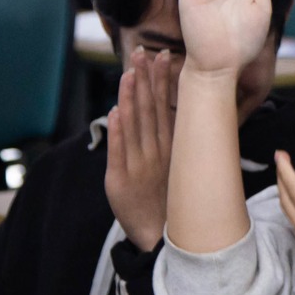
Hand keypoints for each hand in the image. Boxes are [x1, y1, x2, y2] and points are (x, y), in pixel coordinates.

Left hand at [105, 50, 174, 250]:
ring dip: (131, 98)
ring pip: (135, 126)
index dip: (163, 81)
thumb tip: (175, 113)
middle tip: (145, 52)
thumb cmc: (170, 204)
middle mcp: (157, 154)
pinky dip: (117, 133)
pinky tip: (116, 113)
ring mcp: (138, 167)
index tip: (163, 56)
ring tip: (129, 72)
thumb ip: (173, 142)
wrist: (161, 241)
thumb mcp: (178, 171)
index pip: (167, 107)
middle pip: (151, 110)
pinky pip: (118, 153)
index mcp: (171, 149)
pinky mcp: (120, 181)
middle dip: (147, 80)